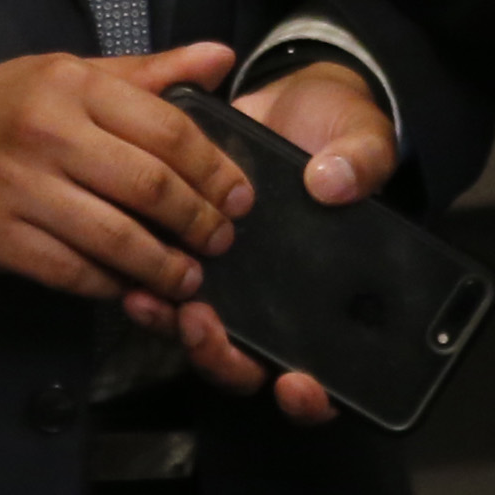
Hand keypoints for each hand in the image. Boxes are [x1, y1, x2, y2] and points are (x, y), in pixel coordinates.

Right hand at [0, 42, 252, 302]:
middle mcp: (49, 132)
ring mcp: (21, 188)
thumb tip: (220, 57)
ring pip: (116, 237)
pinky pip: (73, 271)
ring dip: (163, 266)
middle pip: (149, 185)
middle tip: (222, 241)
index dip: (214, 168)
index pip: (167, 127)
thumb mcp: (67, 74)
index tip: (241, 196)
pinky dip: (111, 285)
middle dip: (199, 221)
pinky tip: (132, 288)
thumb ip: (147, 72)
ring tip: (189, 277)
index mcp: (73, 85)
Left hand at [124, 60, 398, 424]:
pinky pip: (167, 288)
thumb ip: (362, 162)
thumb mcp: (363, 138)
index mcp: (328, 295)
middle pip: (248, 362)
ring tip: (153, 299)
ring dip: (175, 329)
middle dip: (221, 358)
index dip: (311, 395)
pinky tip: (131, 270)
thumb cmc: (338, 131)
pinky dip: (150, 291)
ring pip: (201, 334)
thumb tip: (334, 183)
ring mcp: (233, 283)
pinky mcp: (193, 252)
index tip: (296, 384)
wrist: (293, 99)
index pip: (325, 372)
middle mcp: (277, 302)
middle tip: (203, 327)